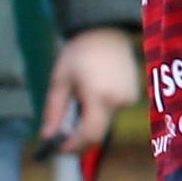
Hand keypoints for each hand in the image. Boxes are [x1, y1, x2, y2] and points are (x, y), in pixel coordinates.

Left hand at [43, 28, 142, 152]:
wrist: (106, 32)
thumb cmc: (79, 53)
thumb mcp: (59, 81)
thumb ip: (54, 111)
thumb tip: (47, 137)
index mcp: (99, 97)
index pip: (89, 134)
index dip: (73, 145)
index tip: (57, 148)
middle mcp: (119, 101)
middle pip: (98, 133)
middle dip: (78, 137)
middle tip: (61, 134)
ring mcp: (129, 99)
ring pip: (105, 124)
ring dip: (88, 124)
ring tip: (76, 106)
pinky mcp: (133, 95)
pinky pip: (112, 113)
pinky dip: (98, 113)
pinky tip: (89, 97)